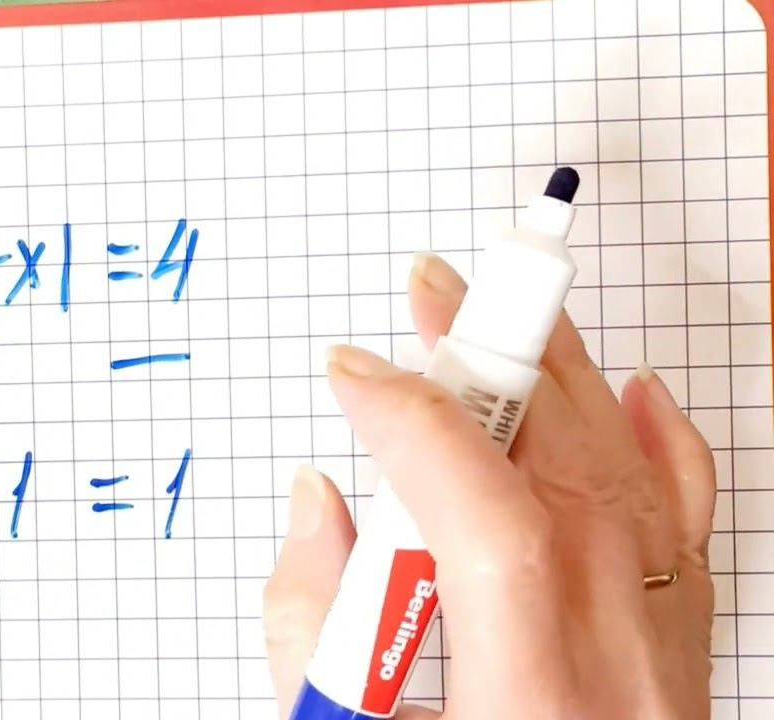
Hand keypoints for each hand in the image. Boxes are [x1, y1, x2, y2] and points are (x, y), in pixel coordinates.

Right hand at [264, 253, 714, 718]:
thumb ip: (307, 626)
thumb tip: (315, 507)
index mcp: (533, 704)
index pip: (489, 524)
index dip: (417, 427)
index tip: (354, 375)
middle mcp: (618, 673)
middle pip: (572, 476)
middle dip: (494, 363)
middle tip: (438, 292)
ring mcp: (662, 662)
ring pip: (628, 483)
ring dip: (561, 379)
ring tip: (507, 312)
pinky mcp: (674, 656)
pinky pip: (685, 529)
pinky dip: (661, 449)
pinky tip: (637, 392)